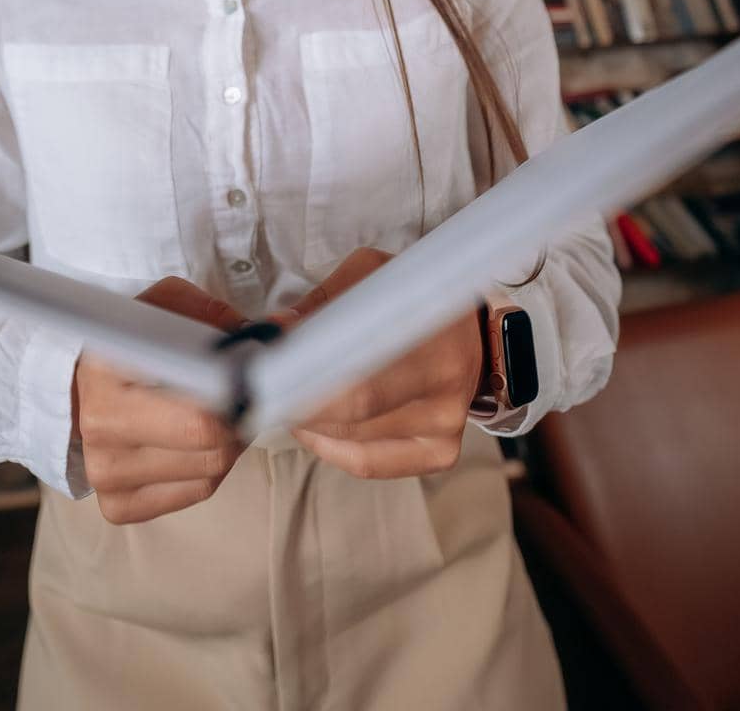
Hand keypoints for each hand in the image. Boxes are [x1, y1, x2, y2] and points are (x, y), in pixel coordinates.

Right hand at [73, 277, 247, 523]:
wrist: (83, 386)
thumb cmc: (132, 343)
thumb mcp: (164, 307)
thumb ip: (213, 316)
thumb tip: (274, 332)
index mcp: (108, 367)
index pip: (192, 401)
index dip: (233, 390)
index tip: (248, 378)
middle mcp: (100, 424)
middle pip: (208, 440)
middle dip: (237, 417)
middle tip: (240, 397)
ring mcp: (105, 471)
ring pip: (209, 471)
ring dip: (228, 444)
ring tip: (218, 415)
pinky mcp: (117, 505)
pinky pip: (196, 493)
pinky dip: (210, 470)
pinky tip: (198, 445)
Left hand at [279, 247, 485, 479]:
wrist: (474, 333)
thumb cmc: (416, 298)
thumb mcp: (374, 276)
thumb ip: (325, 302)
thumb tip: (276, 330)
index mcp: (433, 334)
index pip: (359, 374)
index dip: (306, 376)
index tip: (267, 371)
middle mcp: (445, 386)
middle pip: (355, 411)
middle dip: (299, 399)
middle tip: (265, 387)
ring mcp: (446, 426)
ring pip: (354, 438)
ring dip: (308, 420)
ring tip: (284, 396)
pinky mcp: (440, 452)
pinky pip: (369, 463)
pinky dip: (330, 447)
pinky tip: (310, 427)